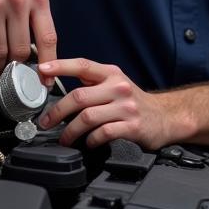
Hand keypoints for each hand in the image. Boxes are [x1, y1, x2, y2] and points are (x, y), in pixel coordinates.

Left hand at [35, 58, 186, 149]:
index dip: (60, 66)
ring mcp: (126, 107)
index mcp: (112, 74)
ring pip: (87, 117)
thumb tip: (59, 82)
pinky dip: (91, 140)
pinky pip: (103, 134)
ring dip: (70, 131)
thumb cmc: (134, 102)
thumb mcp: (115, 84)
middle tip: (46, 122)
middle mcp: (118, 87)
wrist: (166, 117)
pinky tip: (89, 143)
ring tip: (64, 138)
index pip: (83, 65)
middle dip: (57, 112)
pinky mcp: (132, 126)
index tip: (42, 69)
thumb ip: (92, 82)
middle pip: (79, 97)